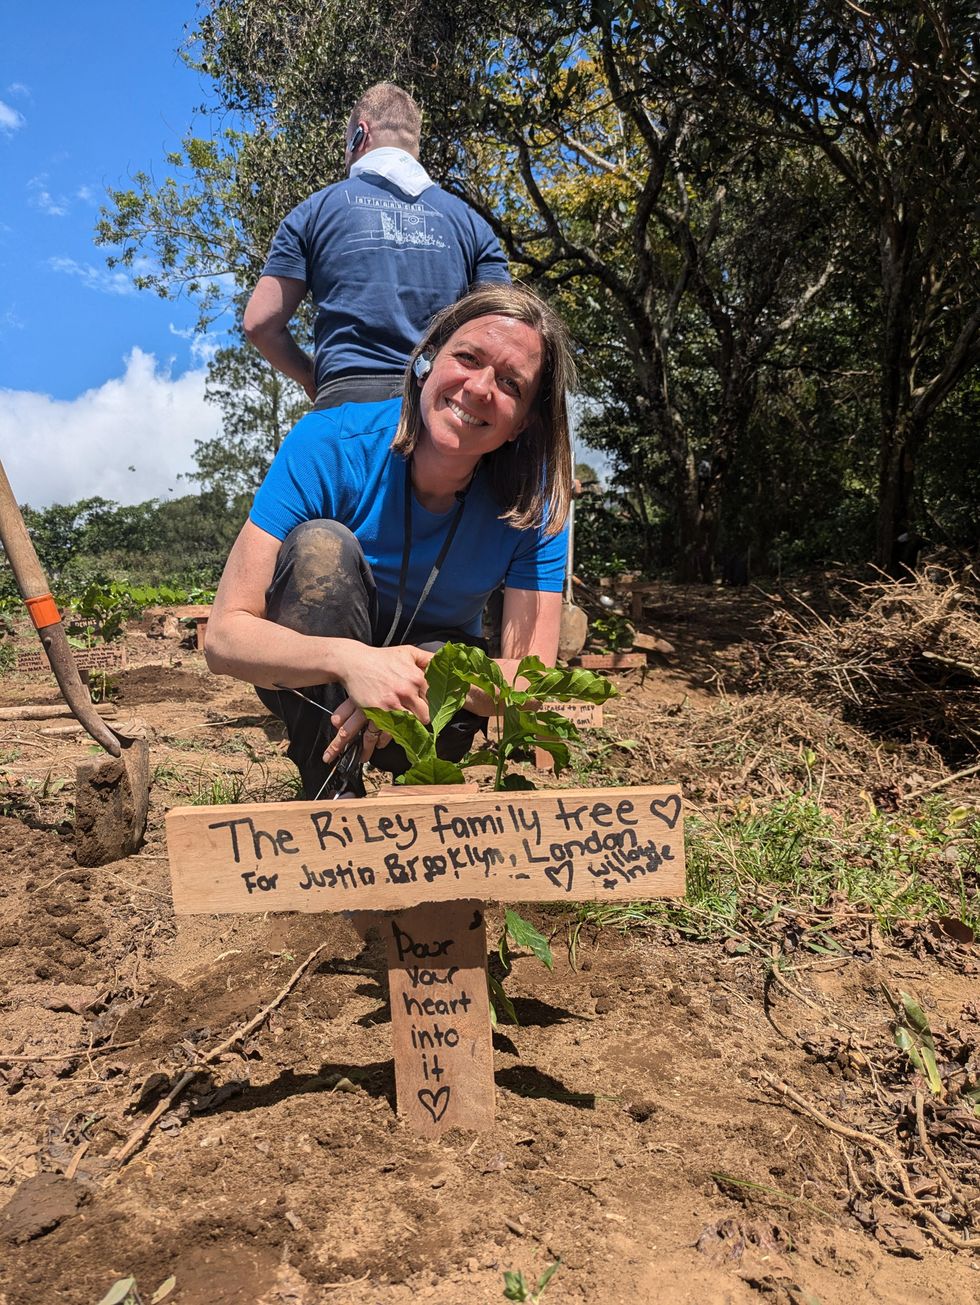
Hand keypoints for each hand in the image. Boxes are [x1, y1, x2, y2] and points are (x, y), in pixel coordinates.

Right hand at [323, 644, 432, 763]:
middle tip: (420, 722)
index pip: (436, 700)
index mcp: (418, 678)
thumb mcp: (409, 652)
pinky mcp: (378, 712)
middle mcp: (407, 692)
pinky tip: (389, 740)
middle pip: (425, 716)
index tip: (434, 711)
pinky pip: (390, 730)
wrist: (354, 663)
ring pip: (410, 726)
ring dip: (409, 730)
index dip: (435, 707)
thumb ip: (429, 658)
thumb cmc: (383, 657)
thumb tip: (447, 663)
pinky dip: (390, 736)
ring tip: (409, 733)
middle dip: (423, 719)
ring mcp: (393, 703)